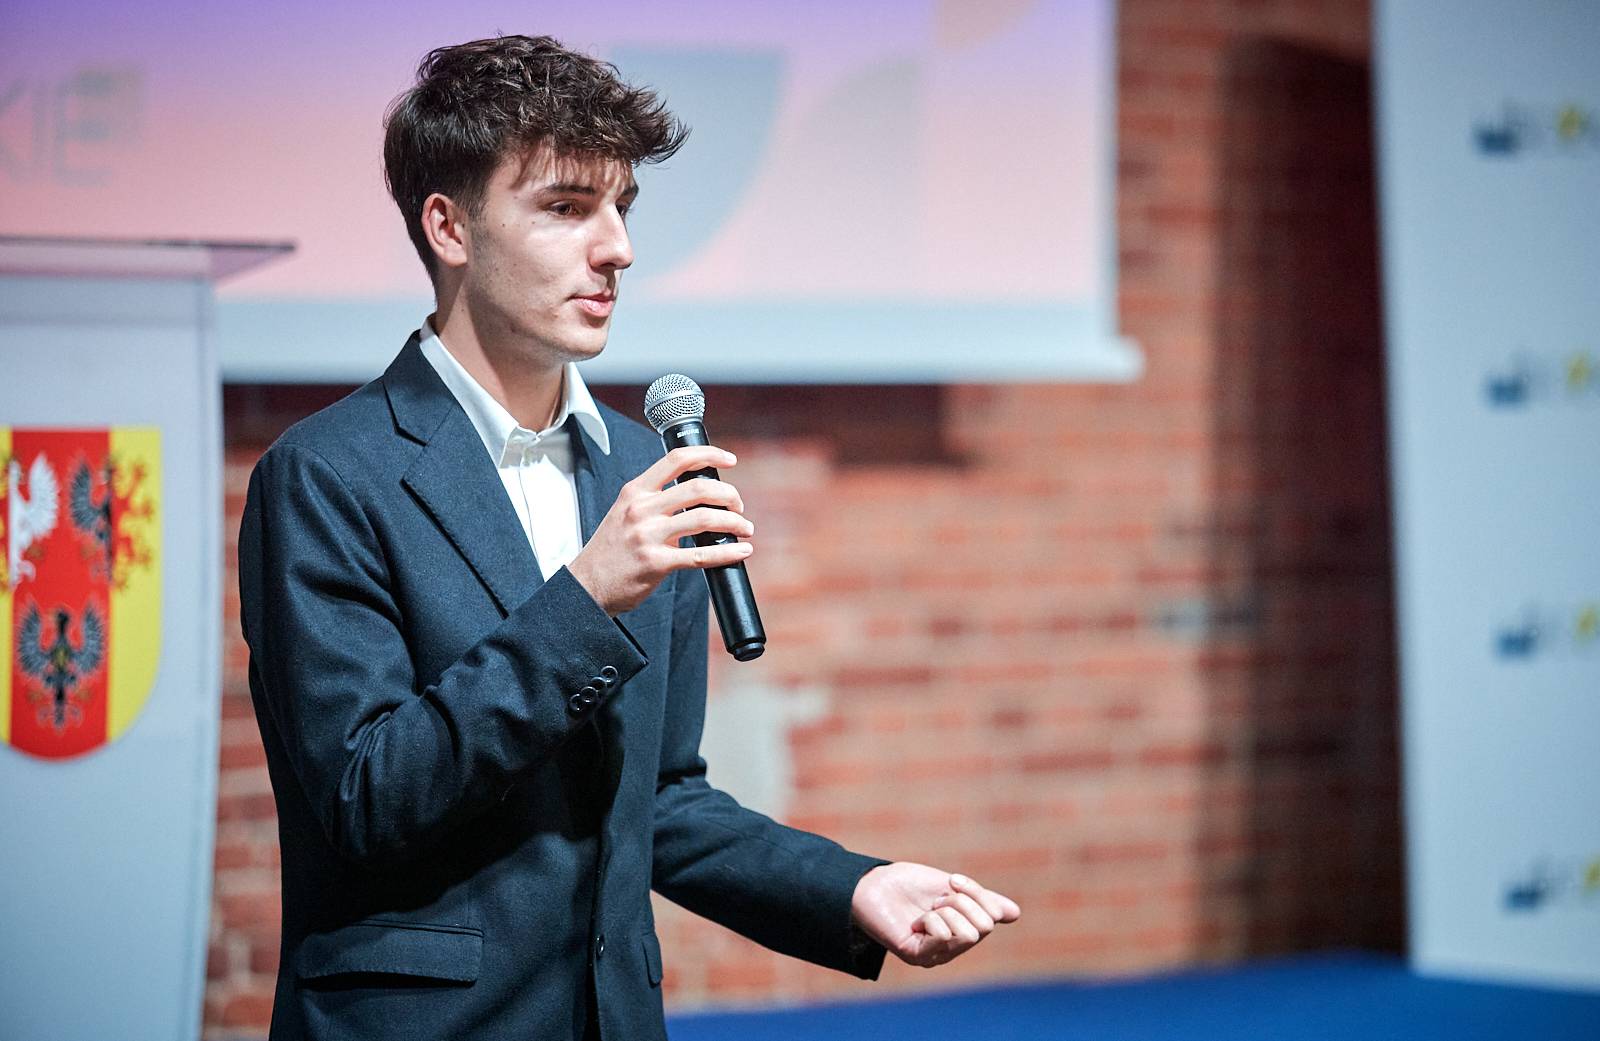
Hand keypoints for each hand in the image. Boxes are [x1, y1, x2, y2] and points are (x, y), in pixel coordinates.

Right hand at [568, 445, 753, 615]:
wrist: (586, 585)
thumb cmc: (612, 550)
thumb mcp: (625, 512)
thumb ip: (655, 500)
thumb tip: (698, 494)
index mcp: (635, 492)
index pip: (676, 459)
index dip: (709, 454)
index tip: (730, 460)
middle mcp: (641, 509)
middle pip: (698, 488)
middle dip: (729, 495)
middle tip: (739, 506)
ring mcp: (648, 536)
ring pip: (704, 518)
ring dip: (734, 522)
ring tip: (745, 529)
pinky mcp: (656, 563)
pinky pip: (701, 555)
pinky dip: (728, 552)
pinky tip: (741, 551)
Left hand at [851, 862, 1020, 967]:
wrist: (872, 884)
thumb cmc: (909, 885)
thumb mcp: (952, 888)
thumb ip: (982, 901)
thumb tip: (1015, 914)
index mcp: (964, 929)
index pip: (994, 915)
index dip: (976, 892)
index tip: (952, 881)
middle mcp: (954, 948)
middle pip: (984, 926)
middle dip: (961, 902)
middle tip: (935, 900)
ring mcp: (937, 956)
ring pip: (969, 933)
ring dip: (946, 911)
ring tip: (926, 910)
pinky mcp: (918, 957)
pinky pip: (944, 937)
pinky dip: (932, 920)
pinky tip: (915, 922)